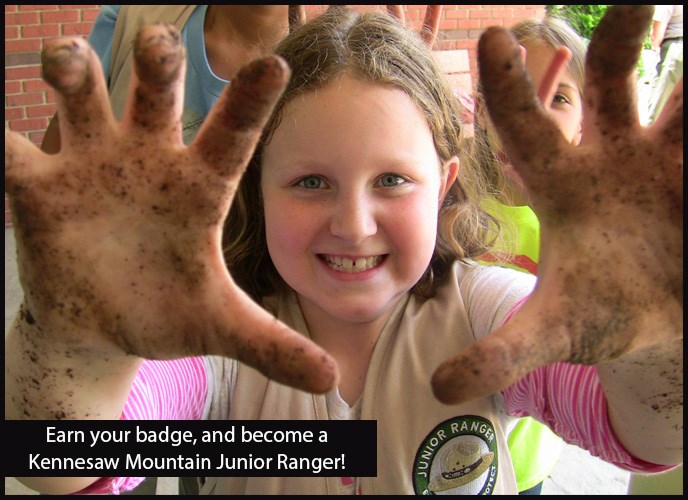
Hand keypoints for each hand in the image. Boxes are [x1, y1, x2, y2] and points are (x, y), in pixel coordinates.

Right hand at [5, 24, 337, 393]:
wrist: (103, 325)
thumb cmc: (166, 310)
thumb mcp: (218, 325)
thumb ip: (271, 343)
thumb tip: (329, 381)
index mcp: (197, 188)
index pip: (231, 137)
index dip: (250, 103)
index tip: (276, 66)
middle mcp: (146, 161)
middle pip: (154, 96)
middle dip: (156, 65)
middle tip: (160, 44)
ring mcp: (90, 166)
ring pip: (80, 97)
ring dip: (72, 71)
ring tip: (65, 60)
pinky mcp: (38, 187)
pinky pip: (11, 152)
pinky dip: (0, 142)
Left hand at [433, 6, 681, 403]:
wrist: (663, 324)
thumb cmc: (603, 315)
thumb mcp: (555, 331)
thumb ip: (502, 351)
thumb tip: (439, 387)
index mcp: (562, 185)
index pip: (525, 127)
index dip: (506, 87)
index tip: (490, 36)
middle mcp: (611, 157)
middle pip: (608, 83)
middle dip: (617, 41)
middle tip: (630, 2)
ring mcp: (665, 156)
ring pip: (677, 92)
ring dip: (687, 64)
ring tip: (685, 21)